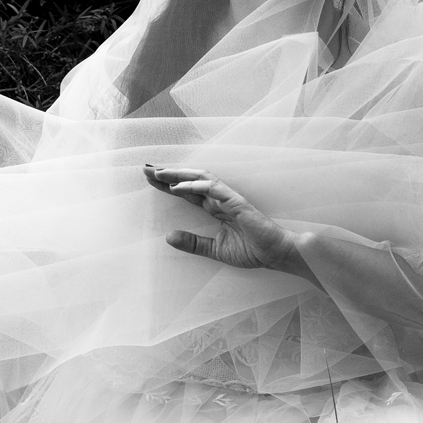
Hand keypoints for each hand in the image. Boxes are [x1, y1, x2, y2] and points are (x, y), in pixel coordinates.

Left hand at [143, 165, 300, 270]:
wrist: (277, 254)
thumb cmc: (253, 250)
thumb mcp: (216, 250)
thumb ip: (194, 243)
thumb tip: (168, 237)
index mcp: (214, 208)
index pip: (186, 192)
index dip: (167, 184)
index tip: (149, 180)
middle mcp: (219, 198)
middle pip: (189, 180)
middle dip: (168, 173)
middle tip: (146, 169)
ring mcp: (228, 198)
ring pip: (199, 178)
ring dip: (178, 174)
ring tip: (158, 173)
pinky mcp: (237, 202)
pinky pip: (213, 189)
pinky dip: (194, 187)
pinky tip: (178, 187)